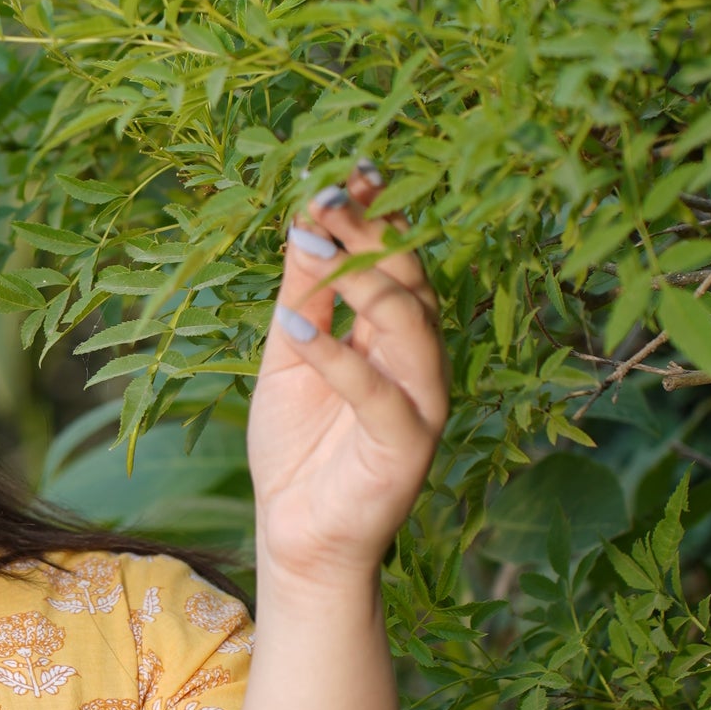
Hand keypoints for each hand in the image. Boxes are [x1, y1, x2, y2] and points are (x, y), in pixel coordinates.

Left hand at [247, 164, 447, 588]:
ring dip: (363, 280)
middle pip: (410, 281)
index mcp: (395, 334)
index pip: (396, 261)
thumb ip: (303, 294)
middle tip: (330, 199)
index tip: (347, 176)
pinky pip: (378, 393)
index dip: (375, 218)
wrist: (295, 534)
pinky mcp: (407, 446)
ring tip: (317, 242)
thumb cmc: (298, 443)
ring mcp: (421, 402)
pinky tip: (297, 326)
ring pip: (410, 325)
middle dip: (371, 234)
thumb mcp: (289, 354)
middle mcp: (419, 361)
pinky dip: (338, 356)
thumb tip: (306, 219)